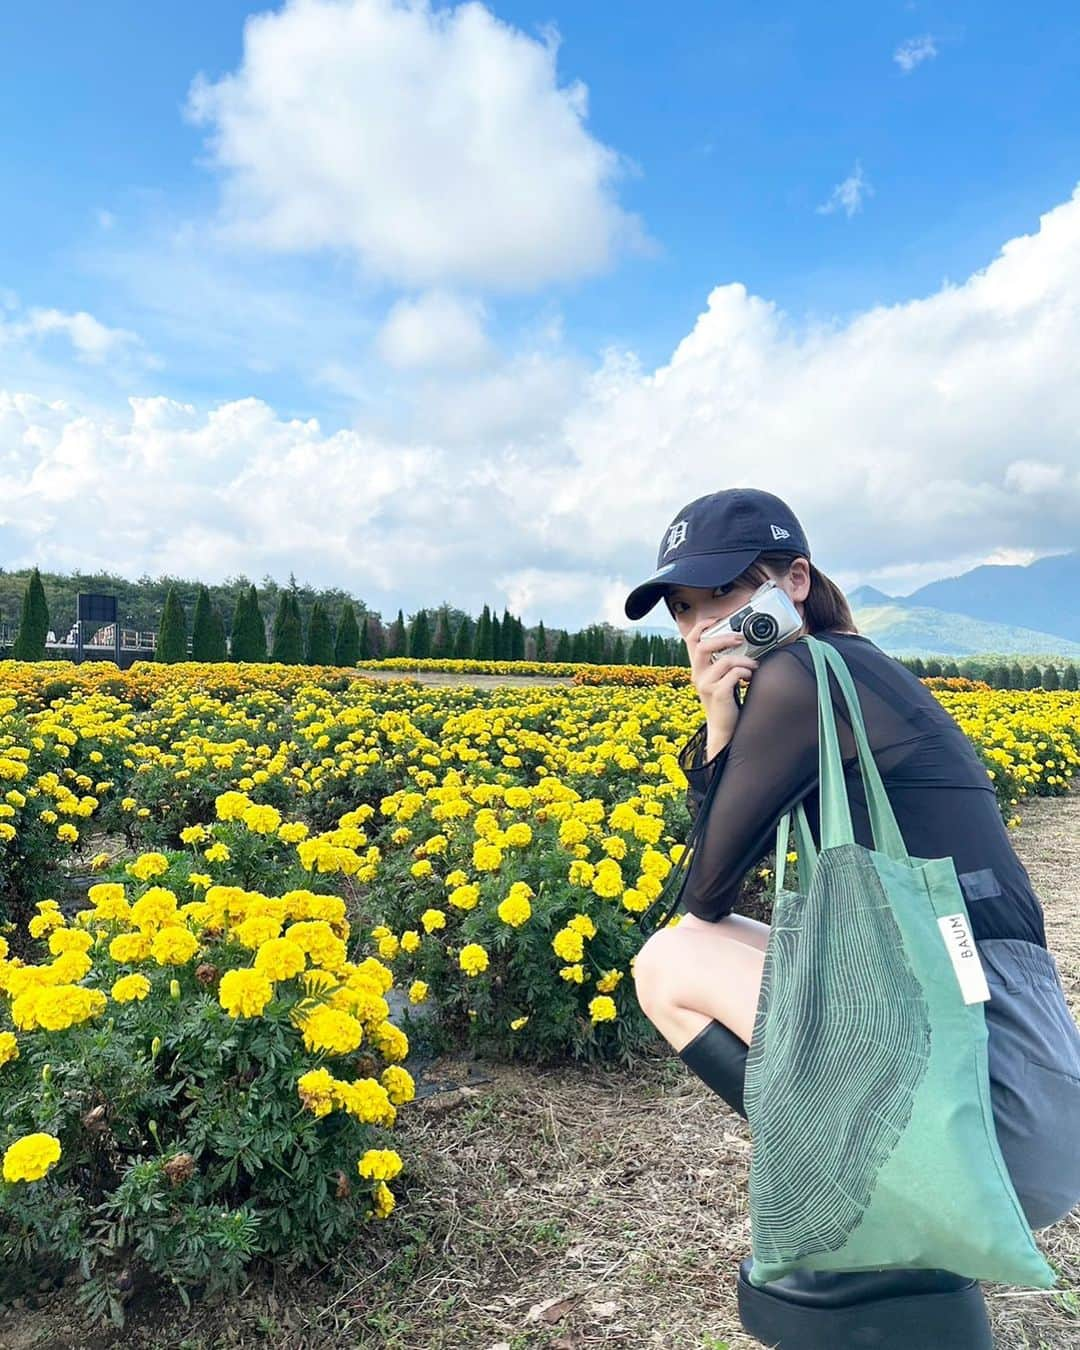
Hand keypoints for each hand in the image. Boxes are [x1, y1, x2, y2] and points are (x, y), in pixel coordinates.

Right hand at [687, 620, 759, 748]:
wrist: (724, 728)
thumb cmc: (726, 702)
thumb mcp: (720, 679)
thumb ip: (723, 663)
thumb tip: (740, 643)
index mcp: (698, 669)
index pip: (691, 641)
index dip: (701, 627)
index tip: (715, 620)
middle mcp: (698, 675)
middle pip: (703, 646)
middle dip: (724, 638)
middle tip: (740, 638)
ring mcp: (706, 685)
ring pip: (725, 661)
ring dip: (744, 660)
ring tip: (754, 666)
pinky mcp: (717, 694)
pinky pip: (734, 674)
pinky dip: (746, 672)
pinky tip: (750, 678)